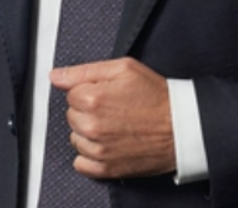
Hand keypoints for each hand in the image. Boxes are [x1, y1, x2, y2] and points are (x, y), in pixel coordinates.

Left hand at [50, 56, 175, 178]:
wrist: (180, 127)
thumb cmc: (157, 97)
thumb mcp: (124, 68)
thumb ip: (84, 70)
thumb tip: (56, 76)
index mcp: (93, 99)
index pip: (70, 93)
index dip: (90, 90)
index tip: (106, 93)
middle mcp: (92, 126)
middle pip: (71, 115)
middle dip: (88, 110)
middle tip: (113, 108)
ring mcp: (98, 149)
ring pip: (75, 138)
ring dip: (88, 132)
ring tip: (113, 125)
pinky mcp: (105, 168)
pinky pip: (80, 163)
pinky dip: (90, 155)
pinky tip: (107, 144)